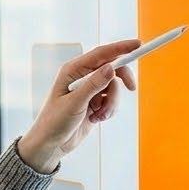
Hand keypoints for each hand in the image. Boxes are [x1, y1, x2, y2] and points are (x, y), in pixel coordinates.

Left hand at [19, 39, 139, 172]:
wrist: (51, 144)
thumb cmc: (54, 122)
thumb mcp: (74, 103)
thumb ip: (93, 85)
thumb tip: (111, 68)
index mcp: (73, 71)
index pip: (101, 54)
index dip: (121, 48)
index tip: (138, 45)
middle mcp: (82, 77)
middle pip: (111, 69)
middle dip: (122, 80)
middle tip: (132, 87)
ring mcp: (89, 90)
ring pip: (113, 88)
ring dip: (112, 103)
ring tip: (100, 115)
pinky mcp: (94, 103)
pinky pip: (111, 101)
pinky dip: (109, 110)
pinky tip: (97, 119)